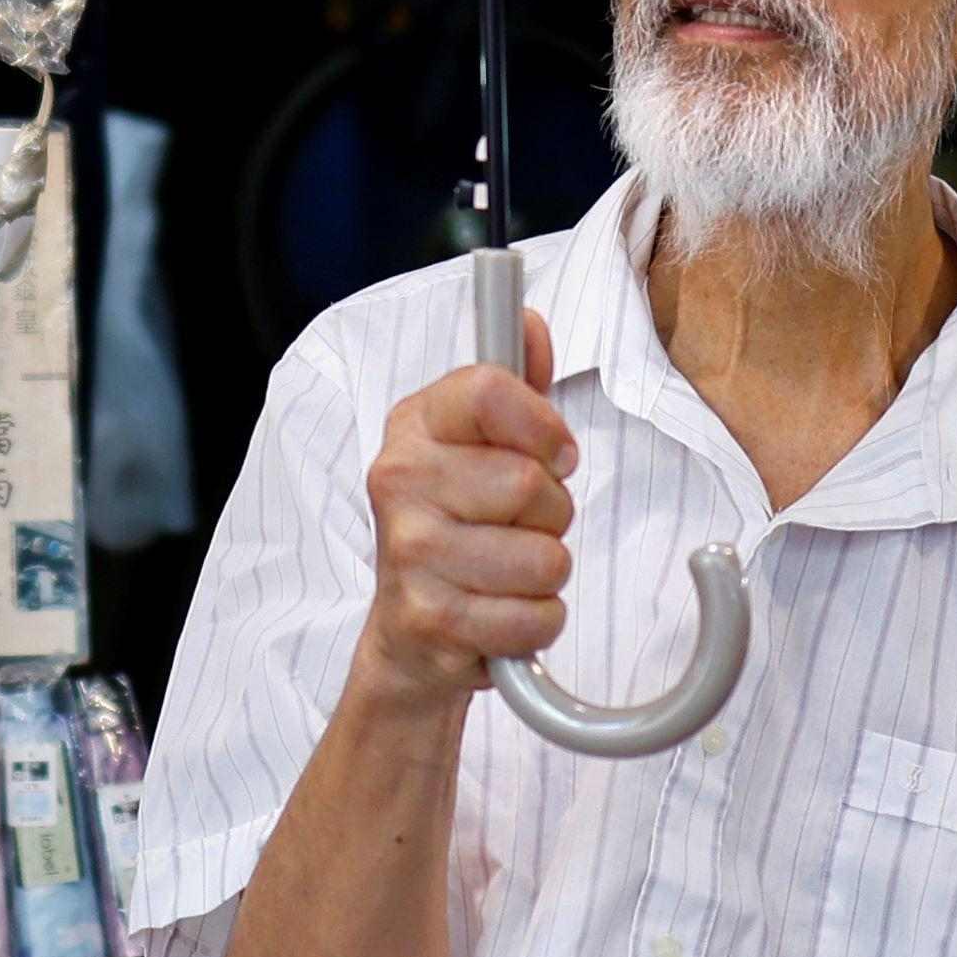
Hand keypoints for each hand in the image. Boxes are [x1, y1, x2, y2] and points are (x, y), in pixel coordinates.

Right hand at [354, 308, 577, 699]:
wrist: (408, 633)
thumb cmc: (458, 526)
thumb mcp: (479, 447)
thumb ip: (513, 385)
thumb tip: (530, 323)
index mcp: (413, 426)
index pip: (488, 390)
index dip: (542, 425)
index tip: (557, 454)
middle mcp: (399, 481)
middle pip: (528, 482)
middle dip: (552, 513)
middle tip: (520, 526)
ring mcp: (410, 552)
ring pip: (543, 556)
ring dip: (547, 572)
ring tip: (509, 572)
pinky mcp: (430, 619)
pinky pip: (537, 616)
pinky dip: (539, 622)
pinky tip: (502, 613)